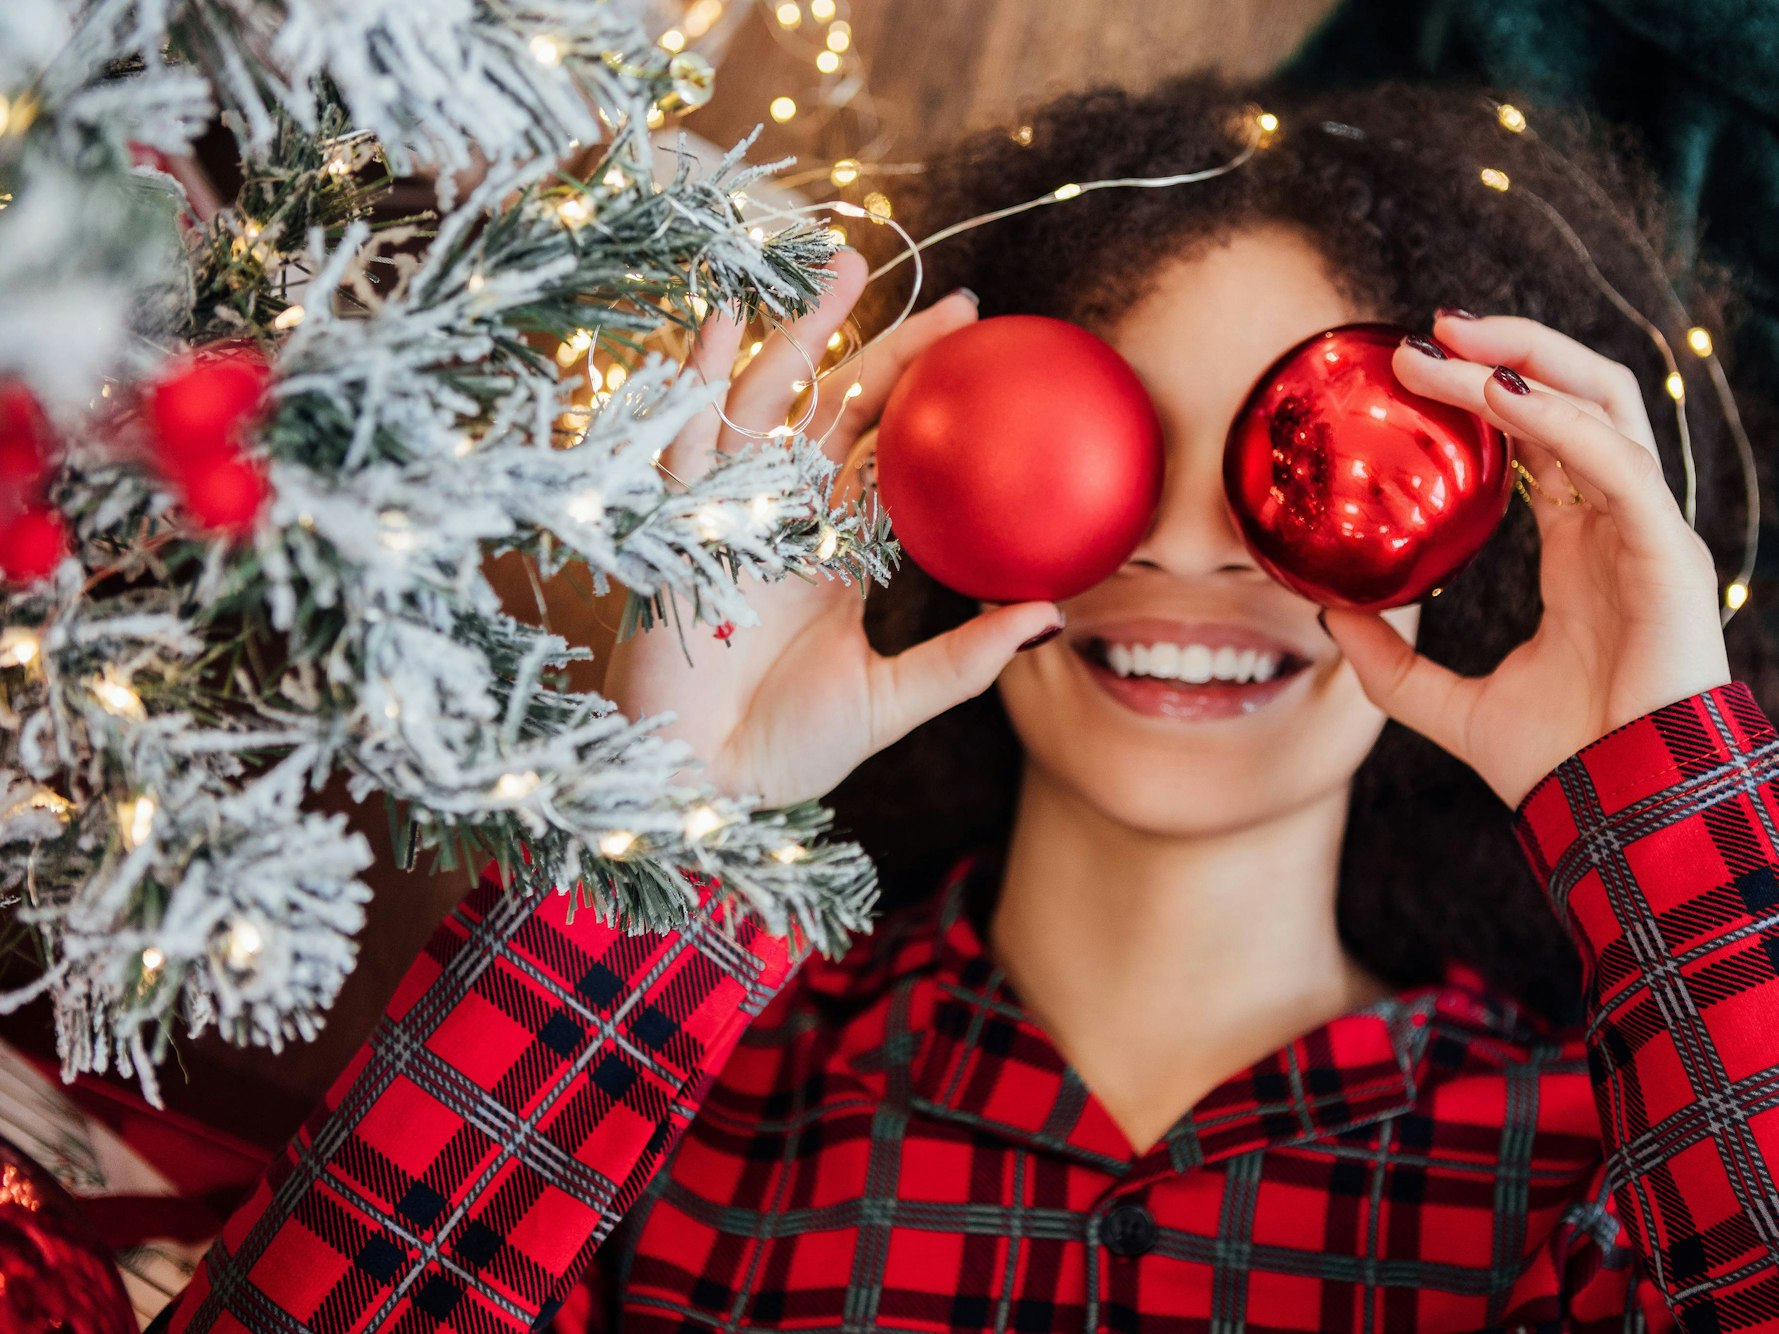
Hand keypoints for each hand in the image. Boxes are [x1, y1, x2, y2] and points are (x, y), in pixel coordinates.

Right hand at [602, 251, 1063, 807]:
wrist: (705, 787)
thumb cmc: (790, 751)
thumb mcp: (894, 698)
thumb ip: (967, 655)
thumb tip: (1055, 614)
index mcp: (834, 549)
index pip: (890, 455)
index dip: (932, 404)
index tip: (987, 357)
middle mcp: (784, 517)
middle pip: (839, 411)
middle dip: (890, 350)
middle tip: (957, 302)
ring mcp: (730, 512)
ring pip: (767, 402)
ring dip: (801, 332)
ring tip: (844, 268)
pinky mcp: (677, 525)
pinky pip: (686, 437)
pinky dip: (700, 377)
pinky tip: (726, 320)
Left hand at [1319, 313, 1730, 809]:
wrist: (1619, 815)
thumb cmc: (1558, 763)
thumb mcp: (1445, 704)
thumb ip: (1389, 663)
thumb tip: (1327, 620)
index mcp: (1580, 548)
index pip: (1543, 440)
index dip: (1490, 392)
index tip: (1416, 365)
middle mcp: (1618, 526)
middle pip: (1579, 399)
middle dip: (1511, 350)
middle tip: (1429, 327)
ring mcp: (1648, 533)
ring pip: (1602, 408)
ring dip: (1524, 363)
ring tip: (1448, 341)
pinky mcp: (1667, 552)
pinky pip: (1615, 462)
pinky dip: (1556, 421)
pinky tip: (1496, 398)